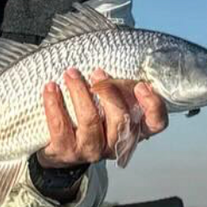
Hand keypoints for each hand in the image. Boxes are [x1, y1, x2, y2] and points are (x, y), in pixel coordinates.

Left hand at [38, 68, 168, 166]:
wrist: (60, 148)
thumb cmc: (89, 118)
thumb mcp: (109, 103)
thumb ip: (120, 87)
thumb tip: (120, 55)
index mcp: (132, 130)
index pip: (155, 123)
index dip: (152, 106)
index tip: (141, 86)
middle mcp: (115, 143)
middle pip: (121, 119)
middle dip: (109, 92)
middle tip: (97, 72)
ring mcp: (91, 150)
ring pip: (90, 120)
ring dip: (79, 92)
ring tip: (71, 73)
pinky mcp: (66, 152)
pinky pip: (61, 126)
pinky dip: (55, 103)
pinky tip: (51, 88)